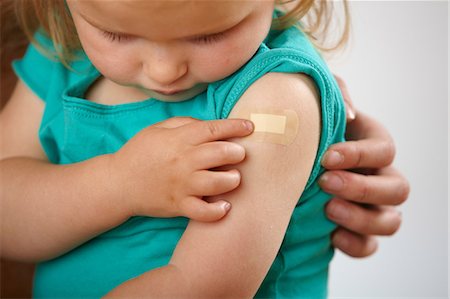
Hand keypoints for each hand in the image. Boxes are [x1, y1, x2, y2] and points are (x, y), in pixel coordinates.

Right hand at [110, 117, 253, 221]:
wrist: (118, 183)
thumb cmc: (140, 152)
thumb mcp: (158, 129)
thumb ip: (185, 123)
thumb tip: (211, 125)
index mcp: (179, 140)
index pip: (214, 129)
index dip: (236, 126)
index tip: (249, 127)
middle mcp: (183, 162)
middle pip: (220, 153)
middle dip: (237, 151)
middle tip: (240, 153)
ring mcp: (181, 185)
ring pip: (216, 183)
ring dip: (232, 179)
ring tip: (234, 177)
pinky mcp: (179, 205)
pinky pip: (203, 212)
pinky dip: (217, 211)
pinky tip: (224, 206)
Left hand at [319, 76, 409, 256]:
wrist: (288, 158)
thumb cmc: (305, 127)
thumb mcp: (317, 101)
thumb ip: (334, 94)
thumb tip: (350, 115)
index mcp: (373, 145)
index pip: (384, 151)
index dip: (360, 156)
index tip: (326, 157)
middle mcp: (380, 177)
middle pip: (398, 189)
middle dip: (362, 188)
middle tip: (325, 183)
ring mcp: (372, 206)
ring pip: (391, 221)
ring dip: (361, 218)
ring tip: (327, 209)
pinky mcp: (358, 231)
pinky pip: (369, 246)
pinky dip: (354, 243)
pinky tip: (331, 236)